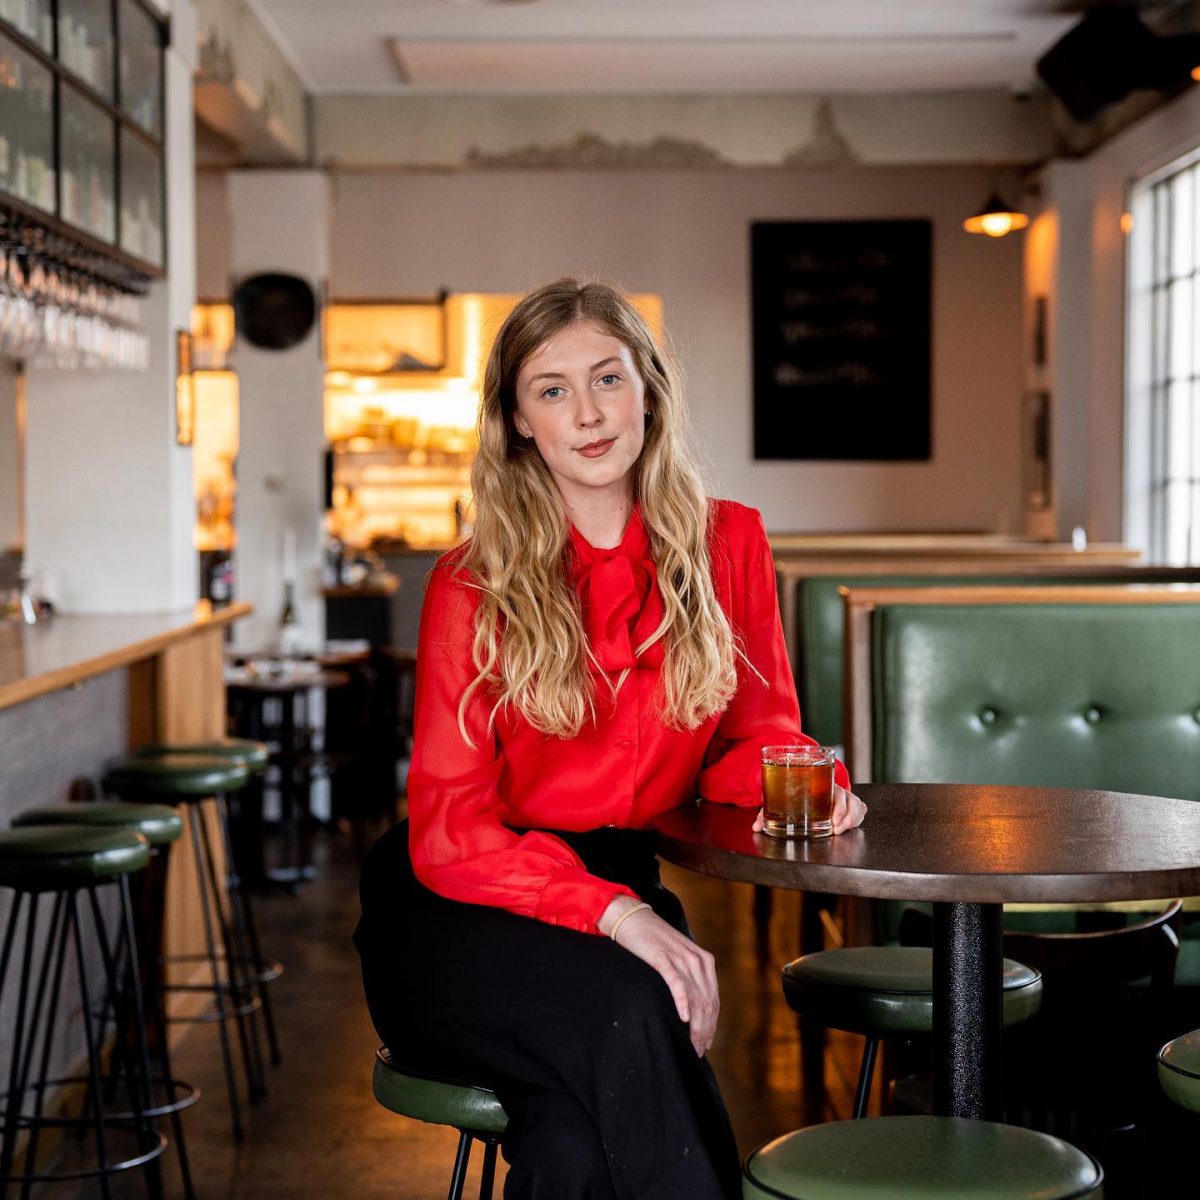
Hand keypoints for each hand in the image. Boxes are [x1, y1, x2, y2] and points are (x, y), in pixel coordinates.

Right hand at [598, 895, 718, 1056]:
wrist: (632, 919)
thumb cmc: (653, 943)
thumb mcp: (677, 959)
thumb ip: (688, 979)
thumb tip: (693, 1011)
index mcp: (704, 961)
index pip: (713, 1000)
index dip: (712, 1025)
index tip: (706, 1044)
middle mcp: (697, 960)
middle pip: (707, 1002)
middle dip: (705, 1030)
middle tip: (698, 1050)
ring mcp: (680, 958)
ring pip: (695, 997)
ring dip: (696, 1024)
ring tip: (692, 1043)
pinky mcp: (663, 957)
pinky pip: (677, 983)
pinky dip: (682, 1002)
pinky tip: (682, 1018)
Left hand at [751, 784, 867, 834]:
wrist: (808, 785)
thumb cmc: (795, 794)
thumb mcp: (783, 800)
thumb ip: (769, 812)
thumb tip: (756, 826)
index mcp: (820, 783)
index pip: (834, 789)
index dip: (837, 807)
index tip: (833, 820)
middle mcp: (835, 788)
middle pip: (848, 799)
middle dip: (844, 815)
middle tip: (835, 828)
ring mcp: (845, 796)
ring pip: (856, 805)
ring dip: (850, 819)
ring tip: (839, 830)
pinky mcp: (851, 804)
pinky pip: (860, 809)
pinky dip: (856, 818)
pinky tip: (847, 826)